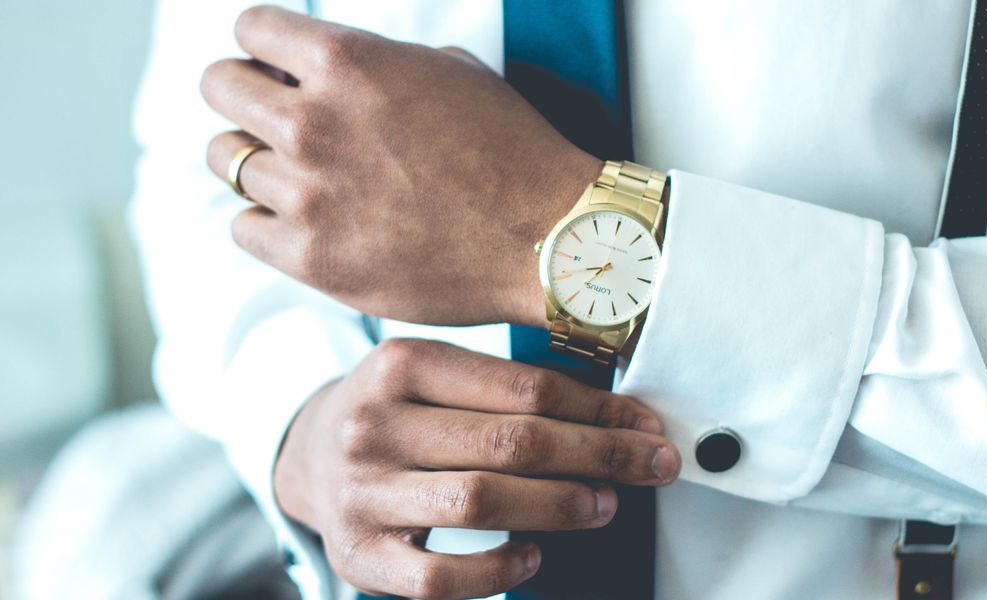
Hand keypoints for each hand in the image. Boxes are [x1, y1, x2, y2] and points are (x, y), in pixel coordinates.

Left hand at [201, 6, 599, 327]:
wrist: (545, 237)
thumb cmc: (511, 152)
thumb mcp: (449, 71)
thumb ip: (375, 62)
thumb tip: (328, 69)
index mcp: (348, 62)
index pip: (250, 30)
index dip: (264, 49)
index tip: (277, 70)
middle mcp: (314, 121)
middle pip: (218, 87)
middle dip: (243, 97)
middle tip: (271, 119)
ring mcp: (307, 193)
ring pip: (226, 161)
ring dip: (256, 163)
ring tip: (298, 177)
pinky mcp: (309, 256)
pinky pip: (243, 227)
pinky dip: (266, 223)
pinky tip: (305, 222)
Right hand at [274, 338, 679, 598]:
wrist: (309, 454)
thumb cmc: (398, 412)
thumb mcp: (437, 375)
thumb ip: (510, 388)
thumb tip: (619, 419)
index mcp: (402, 364)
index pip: (524, 387)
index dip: (599, 412)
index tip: (645, 428)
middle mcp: (374, 424)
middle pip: (512, 442)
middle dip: (598, 457)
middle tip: (648, 466)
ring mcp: (362, 493)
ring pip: (482, 502)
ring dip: (560, 506)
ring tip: (603, 504)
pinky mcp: (359, 555)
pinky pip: (440, 579)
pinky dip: (498, 570)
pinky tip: (534, 554)